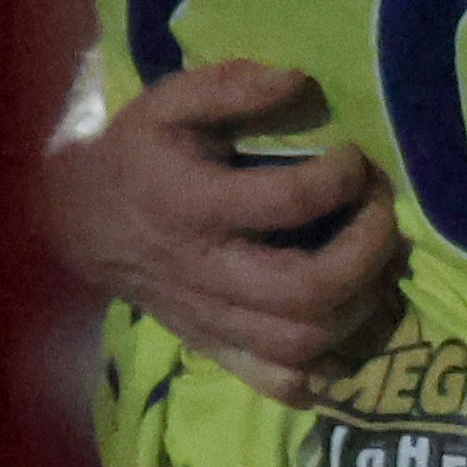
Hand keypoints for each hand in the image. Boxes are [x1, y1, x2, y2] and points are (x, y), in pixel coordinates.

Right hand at [49, 57, 400, 403]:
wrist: (83, 223)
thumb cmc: (141, 155)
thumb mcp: (172, 103)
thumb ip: (233, 88)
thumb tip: (301, 82)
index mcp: (194, 205)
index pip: (287, 202)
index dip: (340, 180)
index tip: (355, 159)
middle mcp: (206, 272)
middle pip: (307, 291)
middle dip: (367, 253)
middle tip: (383, 215)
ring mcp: (213, 320)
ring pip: (303, 343)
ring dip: (361, 308)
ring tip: (378, 264)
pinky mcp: (217, 349)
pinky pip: (280, 383)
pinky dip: (326, 368)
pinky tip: (347, 325)